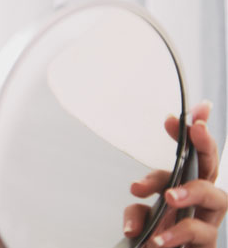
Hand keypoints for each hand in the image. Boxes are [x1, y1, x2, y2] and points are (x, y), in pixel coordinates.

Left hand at [123, 101, 227, 246]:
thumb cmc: (157, 239)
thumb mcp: (142, 218)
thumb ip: (137, 208)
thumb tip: (136, 193)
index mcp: (185, 188)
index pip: (190, 157)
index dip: (187, 135)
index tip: (173, 117)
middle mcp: (201, 202)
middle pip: (210, 167)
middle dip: (205, 145)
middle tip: (196, 130)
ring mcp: (208, 222)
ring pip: (217, 197)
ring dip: (193, 190)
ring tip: (170, 196)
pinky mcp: (206, 245)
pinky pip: (200, 234)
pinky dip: (177, 234)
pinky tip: (158, 239)